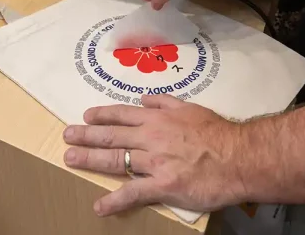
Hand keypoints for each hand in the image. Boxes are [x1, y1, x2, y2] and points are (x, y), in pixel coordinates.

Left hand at [63, 95, 246, 216]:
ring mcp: (153, 162)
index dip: (102, 115)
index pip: (122, 114)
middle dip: (86, 135)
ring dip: (90, 159)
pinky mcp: (162, 185)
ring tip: (70, 159)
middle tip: (67, 136)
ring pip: (115, 160)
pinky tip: (99, 206)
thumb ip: (164, 101)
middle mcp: (149, 138)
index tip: (86, 116)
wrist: (237, 156)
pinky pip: (133, 193)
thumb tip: (142, 98)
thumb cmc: (215, 131)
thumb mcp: (189, 106)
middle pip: (111, 136)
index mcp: (156, 119)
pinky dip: (115, 200)